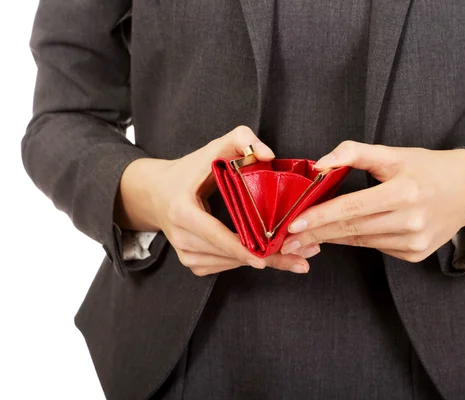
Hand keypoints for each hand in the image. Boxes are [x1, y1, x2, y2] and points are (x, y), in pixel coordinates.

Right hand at [115, 126, 316, 275]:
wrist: (156, 193)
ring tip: (293, 260)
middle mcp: (181, 237)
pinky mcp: (191, 262)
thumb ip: (242, 139)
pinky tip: (266, 257)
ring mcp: (184, 254)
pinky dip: (245, 262)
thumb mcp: (212, 148)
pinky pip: (223, 267)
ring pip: (229, 264)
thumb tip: (268, 154)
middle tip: (300, 261)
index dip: (241, 248)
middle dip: (266, 258)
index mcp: (182, 211)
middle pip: (228, 255)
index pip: (215, 234)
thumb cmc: (188, 170)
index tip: (265, 258)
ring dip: (261, 263)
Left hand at [280, 141, 464, 261]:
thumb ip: (355, 153)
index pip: (351, 208)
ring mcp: (414, 242)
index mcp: (404, 192)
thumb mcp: (393, 153)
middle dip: (315, 234)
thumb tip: (321, 164)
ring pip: (361, 241)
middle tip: (286, 240)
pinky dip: (357, 240)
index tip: (292, 224)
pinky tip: (340, 235)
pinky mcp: (416, 254)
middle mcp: (410, 221)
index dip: (319, 217)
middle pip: (351, 229)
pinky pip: (377, 247)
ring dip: (331, 239)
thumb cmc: (427, 168)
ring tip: (304, 238)